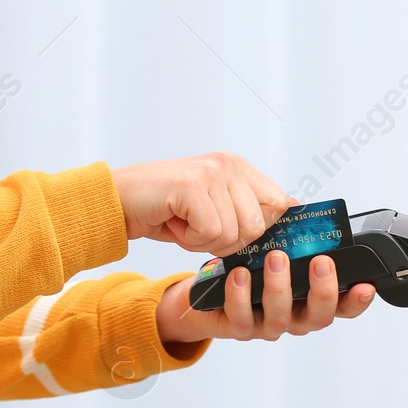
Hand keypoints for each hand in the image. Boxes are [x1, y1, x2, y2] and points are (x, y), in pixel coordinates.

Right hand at [112, 152, 291, 256]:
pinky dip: (190, 240)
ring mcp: (212, 173)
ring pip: (235, 232)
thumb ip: (249, 211)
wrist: (116, 202)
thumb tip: (291, 213)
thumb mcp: (215, 210)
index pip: (280, 204)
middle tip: (199, 229)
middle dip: (229, 241)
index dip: (262, 229)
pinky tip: (173, 223)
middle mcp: (229, 165)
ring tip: (184, 223)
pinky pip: (211, 232)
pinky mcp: (193, 186)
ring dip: (206, 241)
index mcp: (240, 168)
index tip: (235, 233)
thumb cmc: (165, 211)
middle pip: (259, 225)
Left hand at [156, 251, 376, 343]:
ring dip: (280, 287)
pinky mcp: (241, 329)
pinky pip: (242, 318)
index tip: (366, 285)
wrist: (213, 297)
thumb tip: (294, 204)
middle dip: (323, 290)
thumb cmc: (253, 270)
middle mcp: (297, 318)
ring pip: (281, 317)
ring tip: (276, 258)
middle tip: (320, 262)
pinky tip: (241, 275)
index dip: (358, 300)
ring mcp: (270, 326)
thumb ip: (291, 233)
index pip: (344, 307)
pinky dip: (241, 297)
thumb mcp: (278, 250)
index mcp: (312, 301)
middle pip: (320, 317)